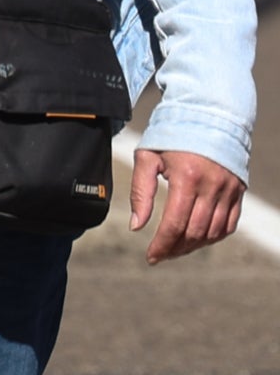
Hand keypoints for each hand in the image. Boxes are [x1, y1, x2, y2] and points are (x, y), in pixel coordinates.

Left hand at [130, 147, 245, 263]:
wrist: (208, 117)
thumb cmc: (171, 136)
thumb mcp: (147, 157)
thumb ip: (140, 192)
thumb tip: (136, 226)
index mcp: (187, 178)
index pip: (175, 223)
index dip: (162, 245)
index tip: (151, 257)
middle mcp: (212, 186)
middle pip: (194, 232)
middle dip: (175, 248)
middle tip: (160, 255)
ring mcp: (229, 190)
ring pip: (213, 232)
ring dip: (193, 246)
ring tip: (175, 249)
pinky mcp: (238, 192)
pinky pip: (229, 225)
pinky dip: (213, 237)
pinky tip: (196, 240)